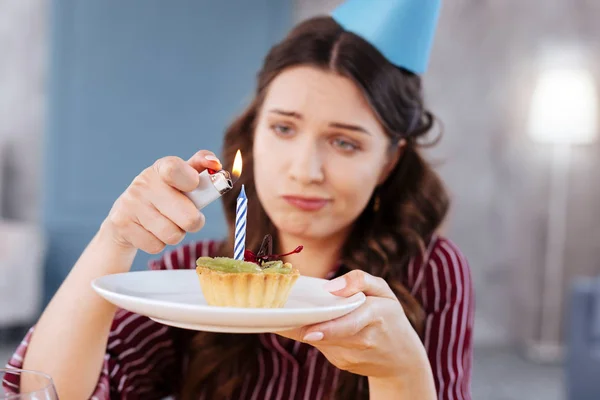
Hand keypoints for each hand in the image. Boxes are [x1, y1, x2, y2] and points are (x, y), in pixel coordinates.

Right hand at [103, 150, 221, 253]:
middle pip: (187, 216)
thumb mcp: (182, 180)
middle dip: (194, 222)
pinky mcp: (122, 225)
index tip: (195, 186)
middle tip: (190, 219)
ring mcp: (131, 204)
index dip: (191, 180)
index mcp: (161, 168)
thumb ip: (202, 169)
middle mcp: (143, 183)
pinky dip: (159, 243)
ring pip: (173, 235)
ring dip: (176, 234)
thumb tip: (216, 164)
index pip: (174, 169)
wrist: (125, 217)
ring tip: (168, 223)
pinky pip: (156, 246)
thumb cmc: (165, 196)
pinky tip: (151, 232)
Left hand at [277, 270, 428, 379]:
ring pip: (322, 341)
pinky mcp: (344, 363)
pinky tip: (318, 327)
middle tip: (284, 319)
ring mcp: (353, 355)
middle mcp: (365, 340)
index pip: (349, 323)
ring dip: (308, 329)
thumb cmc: (388, 316)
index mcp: (376, 315)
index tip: (307, 329)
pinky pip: (323, 347)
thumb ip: (360, 280)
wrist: (402, 358)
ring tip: (296, 316)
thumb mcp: (383, 291)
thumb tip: (331, 287)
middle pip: (330, 335)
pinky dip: (317, 336)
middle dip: (307, 328)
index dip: (327, 328)